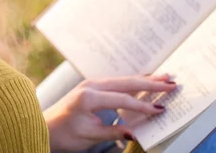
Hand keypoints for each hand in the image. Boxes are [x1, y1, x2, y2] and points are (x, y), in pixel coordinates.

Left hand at [43, 74, 175, 151]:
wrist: (44, 127)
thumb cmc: (62, 134)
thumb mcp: (88, 137)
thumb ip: (112, 132)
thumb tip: (135, 132)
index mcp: (88, 97)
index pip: (123, 100)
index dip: (143, 106)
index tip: (161, 110)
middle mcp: (90, 86)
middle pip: (126, 82)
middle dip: (150, 83)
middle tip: (171, 82)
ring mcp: (91, 84)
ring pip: (123, 80)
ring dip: (143, 80)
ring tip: (164, 78)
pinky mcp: (92, 87)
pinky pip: (116, 83)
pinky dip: (132, 83)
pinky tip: (144, 82)